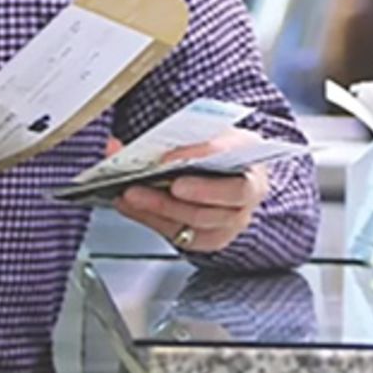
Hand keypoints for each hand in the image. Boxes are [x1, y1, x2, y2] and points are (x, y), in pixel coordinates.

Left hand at [111, 127, 270, 254]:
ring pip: (199, 220)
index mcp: (250, 153)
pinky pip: (183, 236)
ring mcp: (234, 218)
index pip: (229, 152)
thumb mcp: (201, 133)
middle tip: (144, 184)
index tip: (165, 158)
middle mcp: (249, 190)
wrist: (228, 176)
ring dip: (159, 208)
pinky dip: (154, 221)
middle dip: (179, 191)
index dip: (199, 154)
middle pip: (219, 195)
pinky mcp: (214, 238)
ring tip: (131, 195)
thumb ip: (170, 138)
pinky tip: (133, 207)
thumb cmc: (215, 152)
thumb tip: (122, 146)